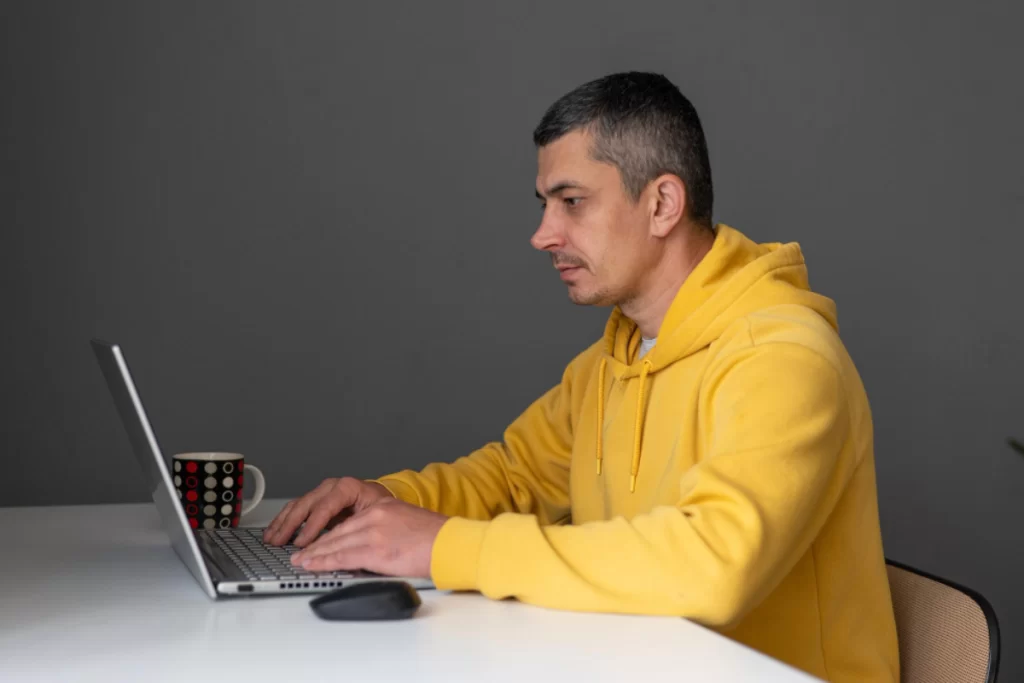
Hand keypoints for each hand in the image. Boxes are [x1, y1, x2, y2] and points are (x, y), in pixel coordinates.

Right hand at [263, 477, 393, 546]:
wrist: (384, 501)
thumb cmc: (382, 510)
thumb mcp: (375, 517)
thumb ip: (357, 527)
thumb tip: (341, 543)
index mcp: (348, 487)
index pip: (325, 506)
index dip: (312, 526)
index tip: (303, 542)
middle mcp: (333, 487)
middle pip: (307, 504)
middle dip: (291, 524)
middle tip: (281, 541)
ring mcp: (323, 492)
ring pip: (298, 505)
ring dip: (283, 523)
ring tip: (272, 538)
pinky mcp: (317, 501)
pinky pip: (296, 508)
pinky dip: (284, 520)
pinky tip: (275, 531)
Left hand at [289, 497, 447, 577]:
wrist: (452, 544)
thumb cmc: (437, 539)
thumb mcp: (408, 524)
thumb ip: (386, 531)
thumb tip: (370, 548)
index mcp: (383, 506)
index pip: (348, 521)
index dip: (328, 532)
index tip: (317, 540)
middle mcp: (375, 515)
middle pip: (337, 531)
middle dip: (316, 544)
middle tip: (300, 552)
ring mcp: (374, 532)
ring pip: (335, 544)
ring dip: (315, 554)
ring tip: (301, 562)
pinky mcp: (376, 550)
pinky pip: (342, 557)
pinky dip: (324, 562)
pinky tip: (313, 565)